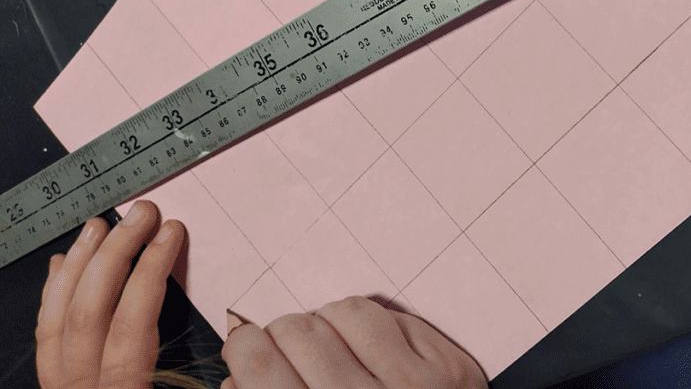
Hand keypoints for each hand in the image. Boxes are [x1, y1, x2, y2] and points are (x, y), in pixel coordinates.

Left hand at [36, 201, 185, 388]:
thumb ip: (201, 377)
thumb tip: (235, 332)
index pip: (133, 322)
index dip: (152, 271)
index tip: (171, 234)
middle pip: (89, 312)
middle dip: (116, 253)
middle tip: (141, 215)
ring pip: (56, 321)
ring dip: (78, 266)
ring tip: (98, 226)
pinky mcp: (56, 387)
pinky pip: (43, 337)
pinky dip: (52, 295)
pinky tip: (62, 266)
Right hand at [222, 296, 486, 388]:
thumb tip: (236, 374)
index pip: (260, 365)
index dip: (243, 345)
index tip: (245, 343)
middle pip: (301, 330)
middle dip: (284, 332)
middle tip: (288, 347)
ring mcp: (415, 385)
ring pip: (349, 311)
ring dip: (332, 322)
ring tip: (332, 345)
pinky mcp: (452, 370)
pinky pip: (396, 317)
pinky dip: (377, 329)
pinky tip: (373, 353)